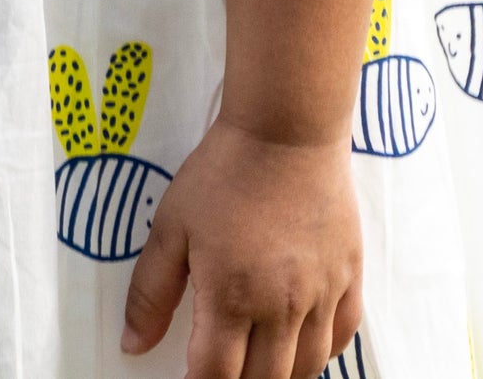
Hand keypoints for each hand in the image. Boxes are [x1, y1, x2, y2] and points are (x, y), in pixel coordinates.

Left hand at [123, 119, 360, 378]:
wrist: (287, 129)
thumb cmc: (225, 171)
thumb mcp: (172, 225)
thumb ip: (151, 292)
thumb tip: (133, 345)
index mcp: (232, 296)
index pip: (215, 377)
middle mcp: (282, 307)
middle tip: (222, 369)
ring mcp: (322, 294)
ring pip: (307, 368)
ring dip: (279, 375)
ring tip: (258, 364)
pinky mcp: (349, 275)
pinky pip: (342, 337)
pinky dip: (321, 352)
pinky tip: (300, 344)